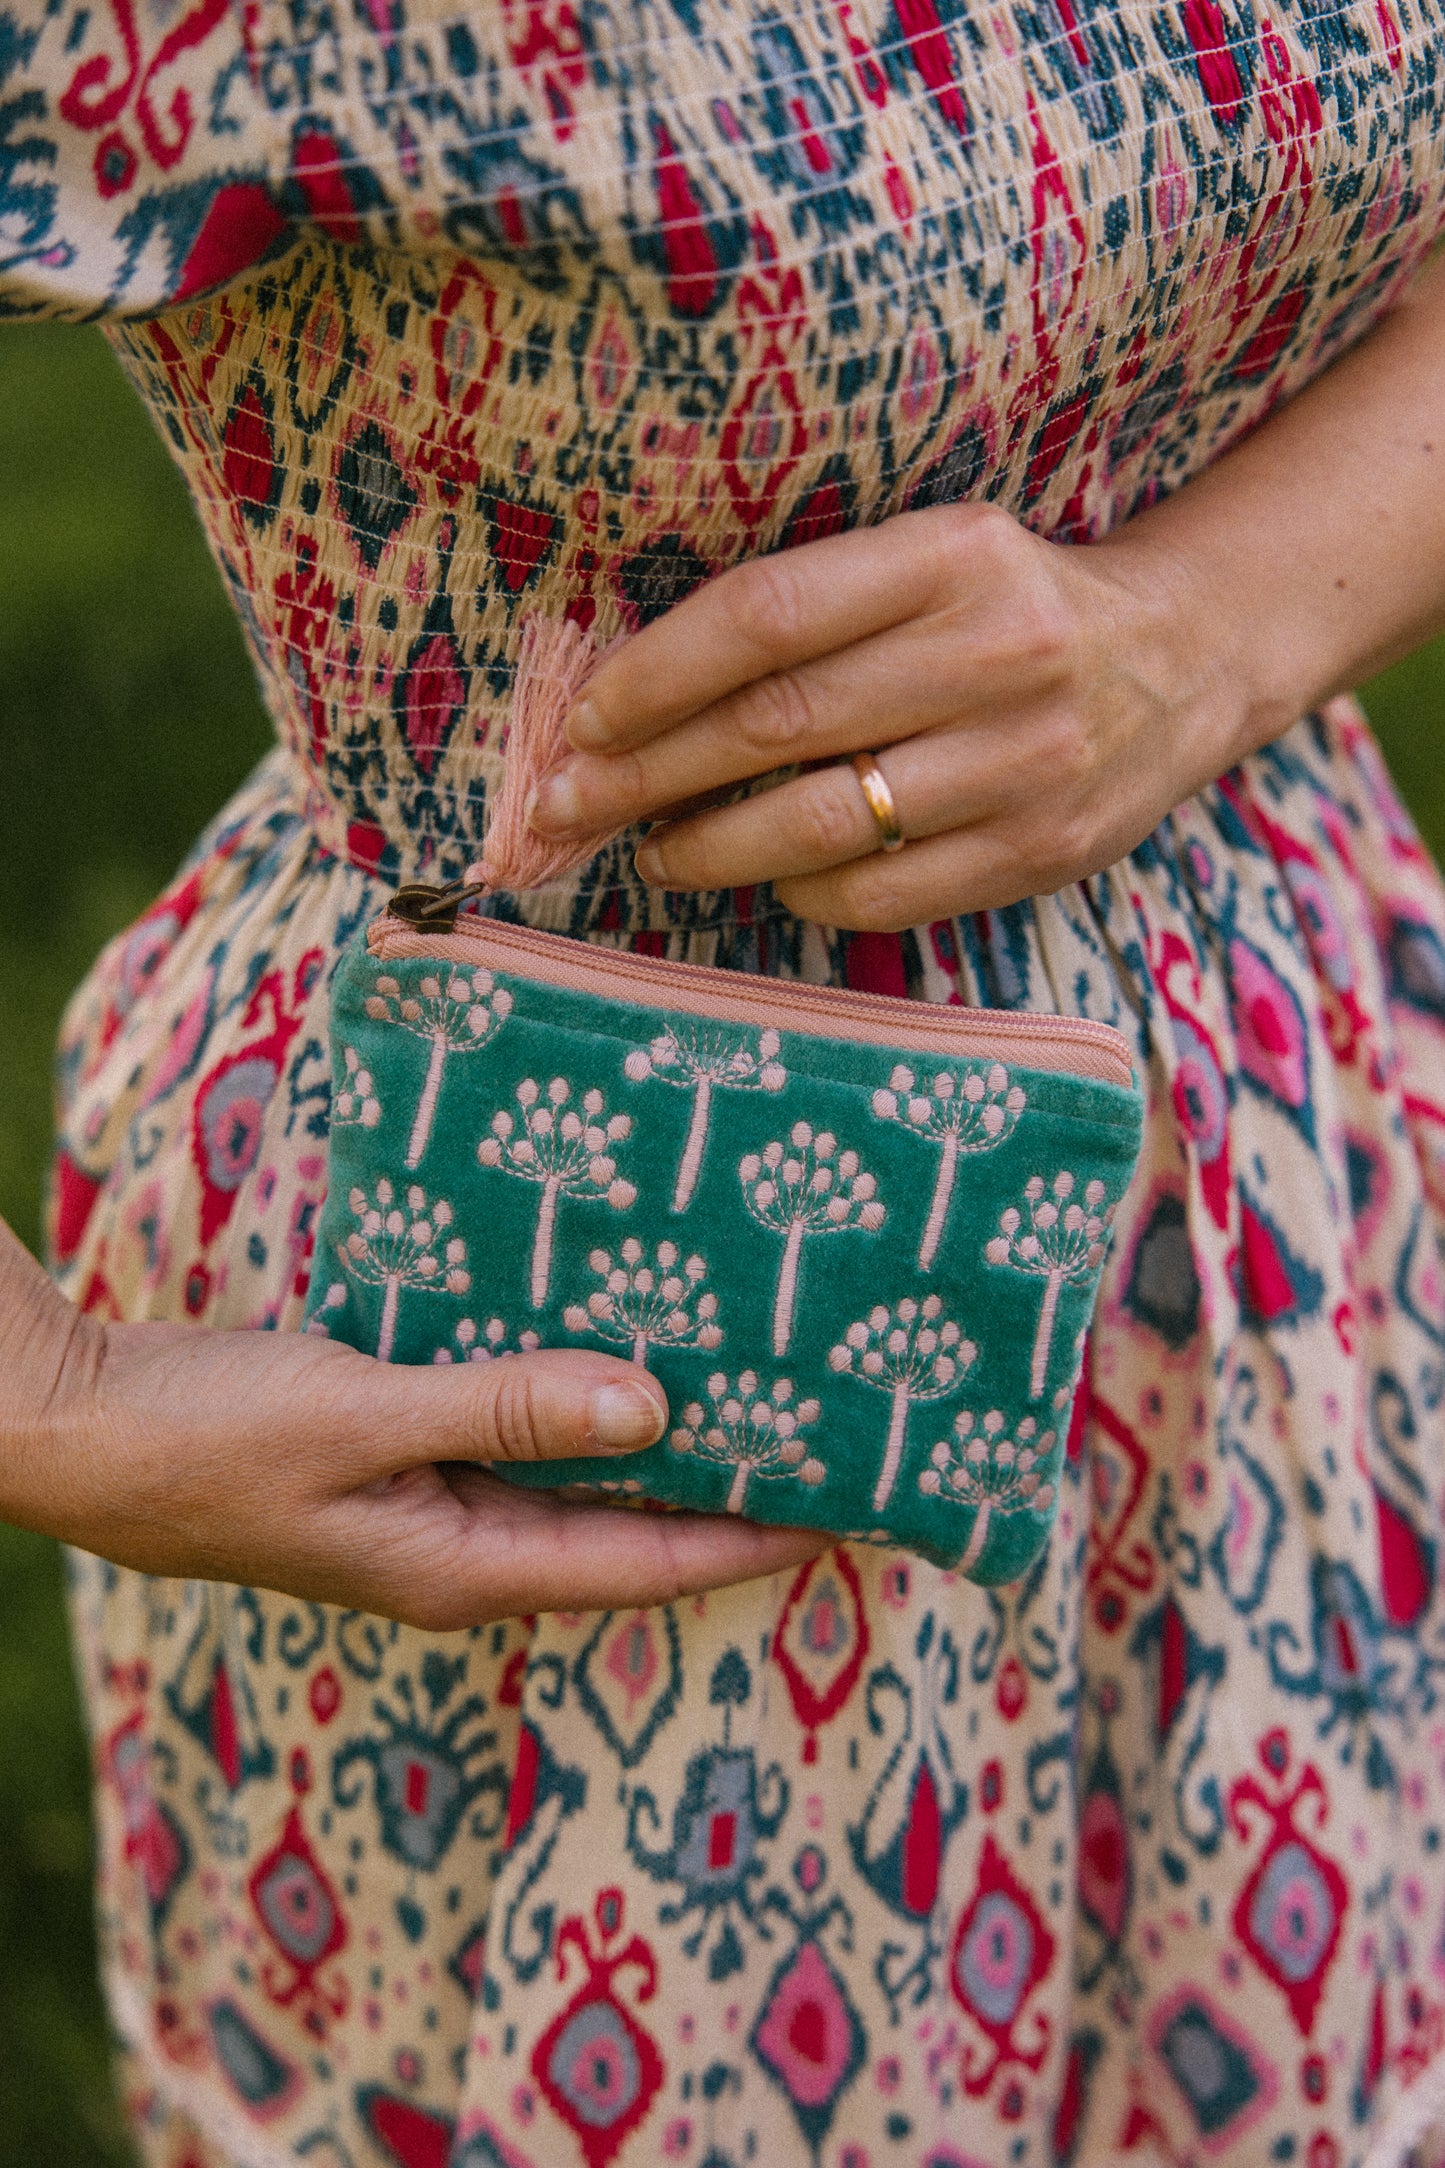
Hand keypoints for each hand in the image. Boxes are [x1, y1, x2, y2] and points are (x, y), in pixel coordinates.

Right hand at [0, 1224, 823, 1627]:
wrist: (79, 1424)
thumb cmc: (203, 1439)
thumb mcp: (362, 1419)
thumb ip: (505, 1408)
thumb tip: (652, 1410)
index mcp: (469, 1567)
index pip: (652, 1565)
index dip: (761, 1537)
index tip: (862, 1501)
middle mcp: (469, 1547)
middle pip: (631, 1525)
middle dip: (730, 1483)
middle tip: (832, 1420)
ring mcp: (434, 1500)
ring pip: (579, 1471)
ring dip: (657, 1431)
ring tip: (754, 1369)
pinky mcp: (405, 1447)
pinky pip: (520, 1425)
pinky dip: (576, 1389)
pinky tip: (615, 1333)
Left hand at [521, 500, 1244, 930]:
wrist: (1185, 661)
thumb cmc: (1010, 609)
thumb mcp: (930, 558)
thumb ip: (812, 607)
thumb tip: (638, 692)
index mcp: (951, 555)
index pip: (767, 615)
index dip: (656, 673)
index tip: (585, 720)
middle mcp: (996, 654)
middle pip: (776, 726)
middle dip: (646, 775)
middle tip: (570, 805)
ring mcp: (1027, 762)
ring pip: (821, 825)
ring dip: (708, 850)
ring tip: (655, 852)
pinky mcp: (1043, 852)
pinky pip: (880, 896)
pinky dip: (802, 894)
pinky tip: (771, 878)